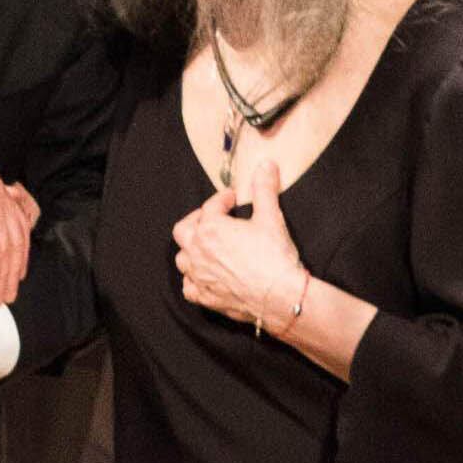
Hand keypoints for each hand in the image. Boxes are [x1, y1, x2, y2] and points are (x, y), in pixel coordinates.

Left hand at [173, 162, 305, 334]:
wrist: (280, 296)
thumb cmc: (274, 257)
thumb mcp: (271, 217)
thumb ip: (265, 189)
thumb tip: (266, 165)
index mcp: (210, 228)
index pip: (211, 206)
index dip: (223, 199)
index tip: (232, 199)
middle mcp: (198, 251)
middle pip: (183, 230)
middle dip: (196, 221)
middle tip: (212, 218)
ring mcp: (199, 276)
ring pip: (182, 259)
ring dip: (191, 250)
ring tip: (206, 246)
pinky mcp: (205, 297)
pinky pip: (188, 286)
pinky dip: (193, 279)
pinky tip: (204, 276)